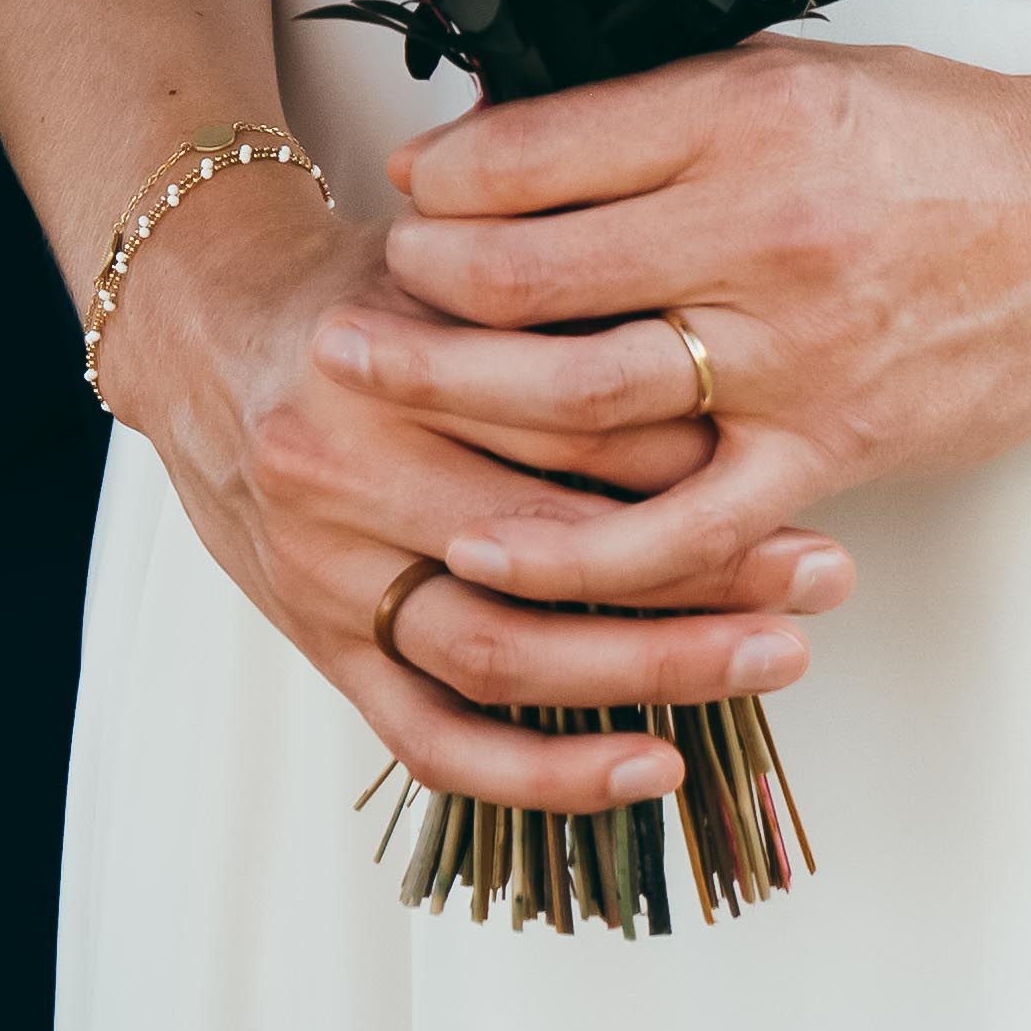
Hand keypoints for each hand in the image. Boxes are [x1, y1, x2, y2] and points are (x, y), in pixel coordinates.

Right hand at [101, 169, 848, 820]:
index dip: (690, 441)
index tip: (799, 449)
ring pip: (502, 652)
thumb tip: (726, 328)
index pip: (561, 417)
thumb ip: (554, 295)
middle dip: (702, 567)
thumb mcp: (448, 257)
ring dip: (650, 670)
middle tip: (821, 571)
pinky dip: (543, 773)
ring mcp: (328, 574)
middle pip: (548, 542)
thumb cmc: (363, 292)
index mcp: (385, 357)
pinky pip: (434, 741)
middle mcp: (348, 470)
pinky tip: (648, 766)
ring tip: (773, 657)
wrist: (208, 333)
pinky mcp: (323, 648)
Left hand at [330, 29, 1030, 623]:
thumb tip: (504, 149)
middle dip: (418, 295)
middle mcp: (757, 234)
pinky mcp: (827, 456)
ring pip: (581, 402)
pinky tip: (490, 551)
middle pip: (536, 279)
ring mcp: (791, 358)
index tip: (403, 189)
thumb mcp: (791, 79)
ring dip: (459, 403)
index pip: (543, 154)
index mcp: (742, 117)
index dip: (446, 179)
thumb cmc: (939, 138)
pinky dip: (577, 553)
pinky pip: (681, 532)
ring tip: (376, 399)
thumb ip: (656, 117)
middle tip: (346, 306)